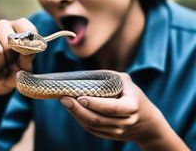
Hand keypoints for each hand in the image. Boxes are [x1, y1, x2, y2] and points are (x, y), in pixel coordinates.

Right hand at [0, 18, 36, 94]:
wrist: (2, 82)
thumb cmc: (18, 68)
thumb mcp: (28, 63)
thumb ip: (28, 56)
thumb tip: (24, 52)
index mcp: (19, 25)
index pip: (26, 27)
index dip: (29, 44)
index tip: (27, 55)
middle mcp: (2, 26)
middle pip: (10, 40)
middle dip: (14, 57)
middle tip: (13, 63)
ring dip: (3, 66)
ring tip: (4, 68)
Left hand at [60, 72, 188, 149]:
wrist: (147, 122)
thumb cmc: (134, 95)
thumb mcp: (126, 82)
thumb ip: (110, 76)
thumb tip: (88, 75)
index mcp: (131, 106)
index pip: (111, 108)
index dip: (95, 104)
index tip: (80, 97)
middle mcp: (125, 122)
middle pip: (98, 120)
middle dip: (78, 109)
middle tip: (64, 98)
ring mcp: (118, 131)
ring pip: (93, 126)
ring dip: (76, 115)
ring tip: (65, 102)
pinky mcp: (111, 136)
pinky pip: (93, 130)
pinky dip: (81, 120)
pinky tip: (73, 110)